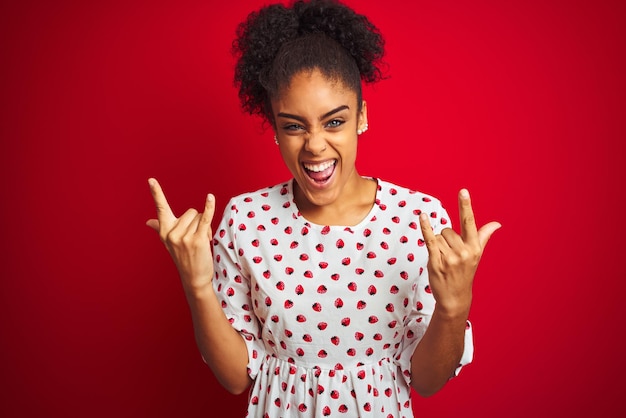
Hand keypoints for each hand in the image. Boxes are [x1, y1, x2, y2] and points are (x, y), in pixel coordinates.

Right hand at [146, 178, 215, 290]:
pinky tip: (210, 197)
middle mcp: (172, 233)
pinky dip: (209, 208)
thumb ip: (159, 228)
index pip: (161, 208)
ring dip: (204, 228)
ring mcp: (184, 237)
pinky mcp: (198, 240)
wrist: (194, 278)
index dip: (156, 193)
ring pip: (200, 217)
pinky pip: (205, 219)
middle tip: (195, 239)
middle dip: (197, 223)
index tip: (151, 180)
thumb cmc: (183, 258)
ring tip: (201, 242)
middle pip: (191, 212)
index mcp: (164, 230)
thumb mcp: (168, 243)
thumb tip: (148, 222)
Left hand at [419, 189, 500, 316]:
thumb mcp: (476, 255)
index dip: (465, 206)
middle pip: (447, 230)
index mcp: (474, 247)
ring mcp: (450, 257)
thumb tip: (496, 224)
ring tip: (443, 260)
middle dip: (446, 240)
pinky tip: (422, 216)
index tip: (463, 191)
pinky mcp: (436, 261)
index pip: (469, 222)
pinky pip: (429, 239)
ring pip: (438, 236)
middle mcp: (463, 251)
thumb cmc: (465, 273)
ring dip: (438, 246)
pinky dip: (425, 227)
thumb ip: (483, 236)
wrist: (455, 297)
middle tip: (450, 256)